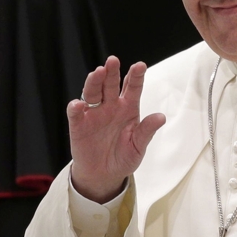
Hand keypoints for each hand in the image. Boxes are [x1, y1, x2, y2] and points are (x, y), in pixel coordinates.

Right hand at [68, 56, 165, 202]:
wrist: (104, 175)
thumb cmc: (124, 158)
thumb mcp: (138, 146)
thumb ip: (146, 131)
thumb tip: (161, 117)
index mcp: (128, 108)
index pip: (133, 88)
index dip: (136, 76)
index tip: (140, 66)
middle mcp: (111, 106)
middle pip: (111, 85)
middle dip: (112, 72)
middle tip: (113, 61)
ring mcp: (94, 114)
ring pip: (93, 92)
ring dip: (94, 82)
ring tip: (98, 73)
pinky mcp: (79, 125)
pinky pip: (76, 114)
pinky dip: (76, 108)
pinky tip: (78, 104)